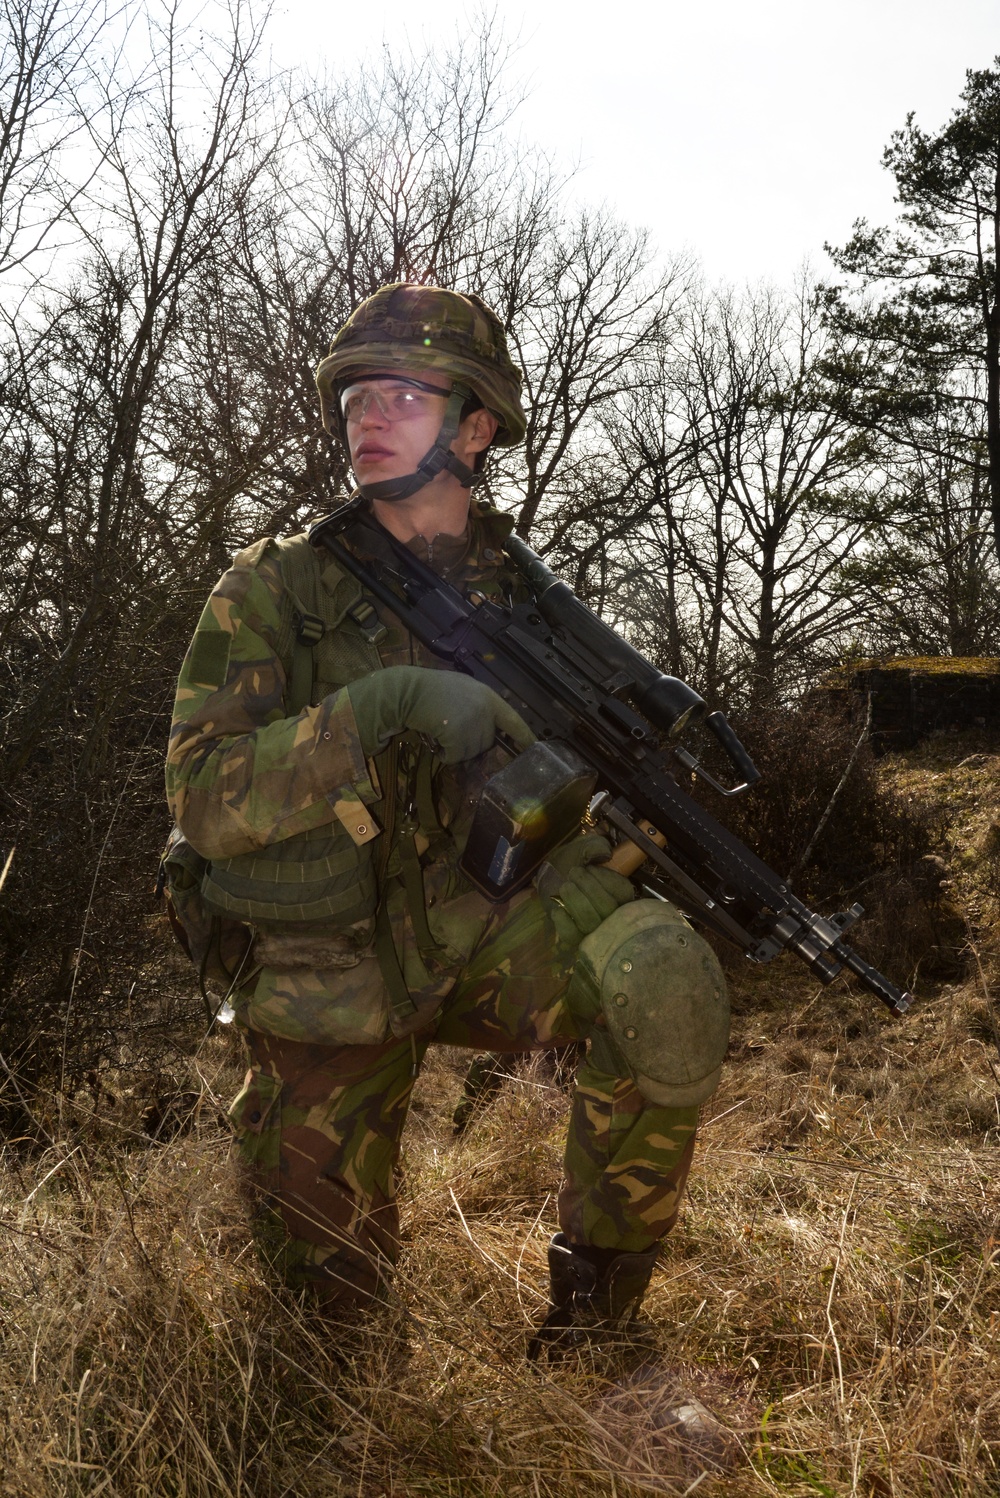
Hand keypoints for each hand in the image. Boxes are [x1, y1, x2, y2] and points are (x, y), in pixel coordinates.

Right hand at [347, 665, 533, 764]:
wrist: (408, 691)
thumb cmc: (432, 689)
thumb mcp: (464, 690)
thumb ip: (480, 708)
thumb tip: (488, 732)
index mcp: (488, 697)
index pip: (513, 720)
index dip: (524, 736)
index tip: (534, 747)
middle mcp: (485, 710)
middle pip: (486, 742)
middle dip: (470, 742)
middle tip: (451, 728)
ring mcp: (472, 723)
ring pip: (470, 752)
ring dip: (455, 749)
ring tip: (441, 729)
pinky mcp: (457, 735)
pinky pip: (455, 756)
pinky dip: (444, 754)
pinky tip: (435, 738)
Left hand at [538, 833, 635, 941]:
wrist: (550, 873)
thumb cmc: (573, 860)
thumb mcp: (585, 847)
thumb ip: (596, 846)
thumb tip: (605, 854)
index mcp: (620, 892)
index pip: (621, 892)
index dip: (605, 879)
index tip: (589, 867)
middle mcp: (611, 913)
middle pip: (607, 908)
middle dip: (588, 888)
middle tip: (573, 873)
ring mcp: (594, 927)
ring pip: (590, 923)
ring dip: (575, 901)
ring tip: (565, 886)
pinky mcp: (575, 936)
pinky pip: (573, 937)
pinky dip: (563, 922)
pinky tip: (558, 909)